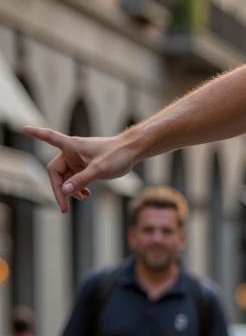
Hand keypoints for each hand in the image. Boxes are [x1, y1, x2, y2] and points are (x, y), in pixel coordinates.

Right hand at [23, 126, 137, 213]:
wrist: (131, 151)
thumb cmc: (116, 154)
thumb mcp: (99, 169)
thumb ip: (81, 180)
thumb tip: (65, 190)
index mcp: (72, 146)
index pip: (49, 137)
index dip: (36, 133)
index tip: (24, 128)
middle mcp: (72, 152)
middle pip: (56, 172)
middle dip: (59, 189)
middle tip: (64, 207)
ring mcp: (78, 160)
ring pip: (66, 178)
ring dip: (70, 191)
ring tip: (81, 200)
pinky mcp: (85, 166)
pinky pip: (75, 179)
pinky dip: (78, 188)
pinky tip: (85, 196)